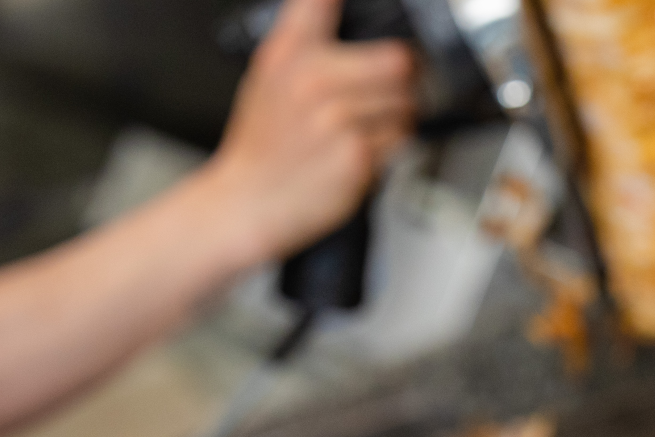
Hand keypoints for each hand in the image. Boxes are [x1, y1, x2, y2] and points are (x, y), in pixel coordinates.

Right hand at [195, 0, 415, 263]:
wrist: (248, 200)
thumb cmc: (265, 142)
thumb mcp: (271, 71)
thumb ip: (307, 29)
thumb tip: (336, 1)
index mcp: (291, 52)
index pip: (324, 1)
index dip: (362, 8)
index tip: (389, 8)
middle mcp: (313, 80)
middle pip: (399, 62)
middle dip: (401, 82)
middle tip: (380, 96)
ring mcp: (337, 119)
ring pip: (406, 105)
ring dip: (397, 119)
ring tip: (362, 130)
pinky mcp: (357, 155)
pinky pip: (401, 143)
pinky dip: (390, 151)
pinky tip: (359, 154)